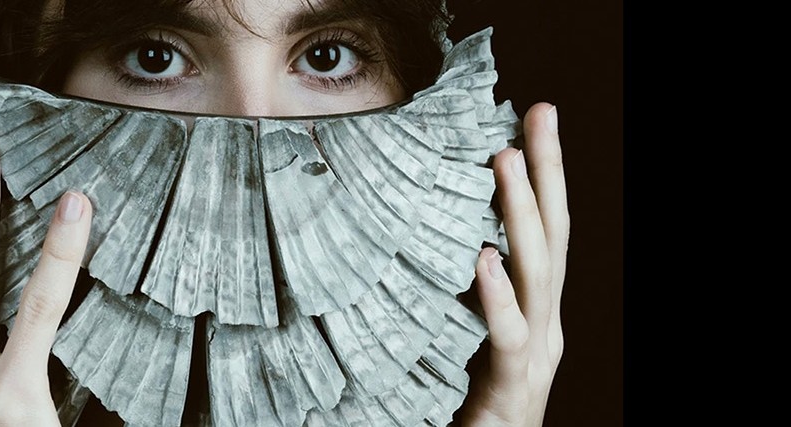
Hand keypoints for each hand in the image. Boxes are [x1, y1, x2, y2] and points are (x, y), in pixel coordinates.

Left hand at [461, 103, 567, 425]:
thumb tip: (422, 236)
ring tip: (506, 161)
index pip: (542, 230)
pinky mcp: (512, 386)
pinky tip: (485, 259)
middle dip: (547, 172)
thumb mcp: (457, 335)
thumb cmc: (460, 404)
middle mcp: (543, 326)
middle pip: (552, 237)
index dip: (542, 175)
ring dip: (523, 214)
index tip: (531, 117)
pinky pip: (507, 335)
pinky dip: (498, 295)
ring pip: (539, 274)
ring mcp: (535, 355)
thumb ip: (451, 291)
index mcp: (531, 311)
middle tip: (537, 114)